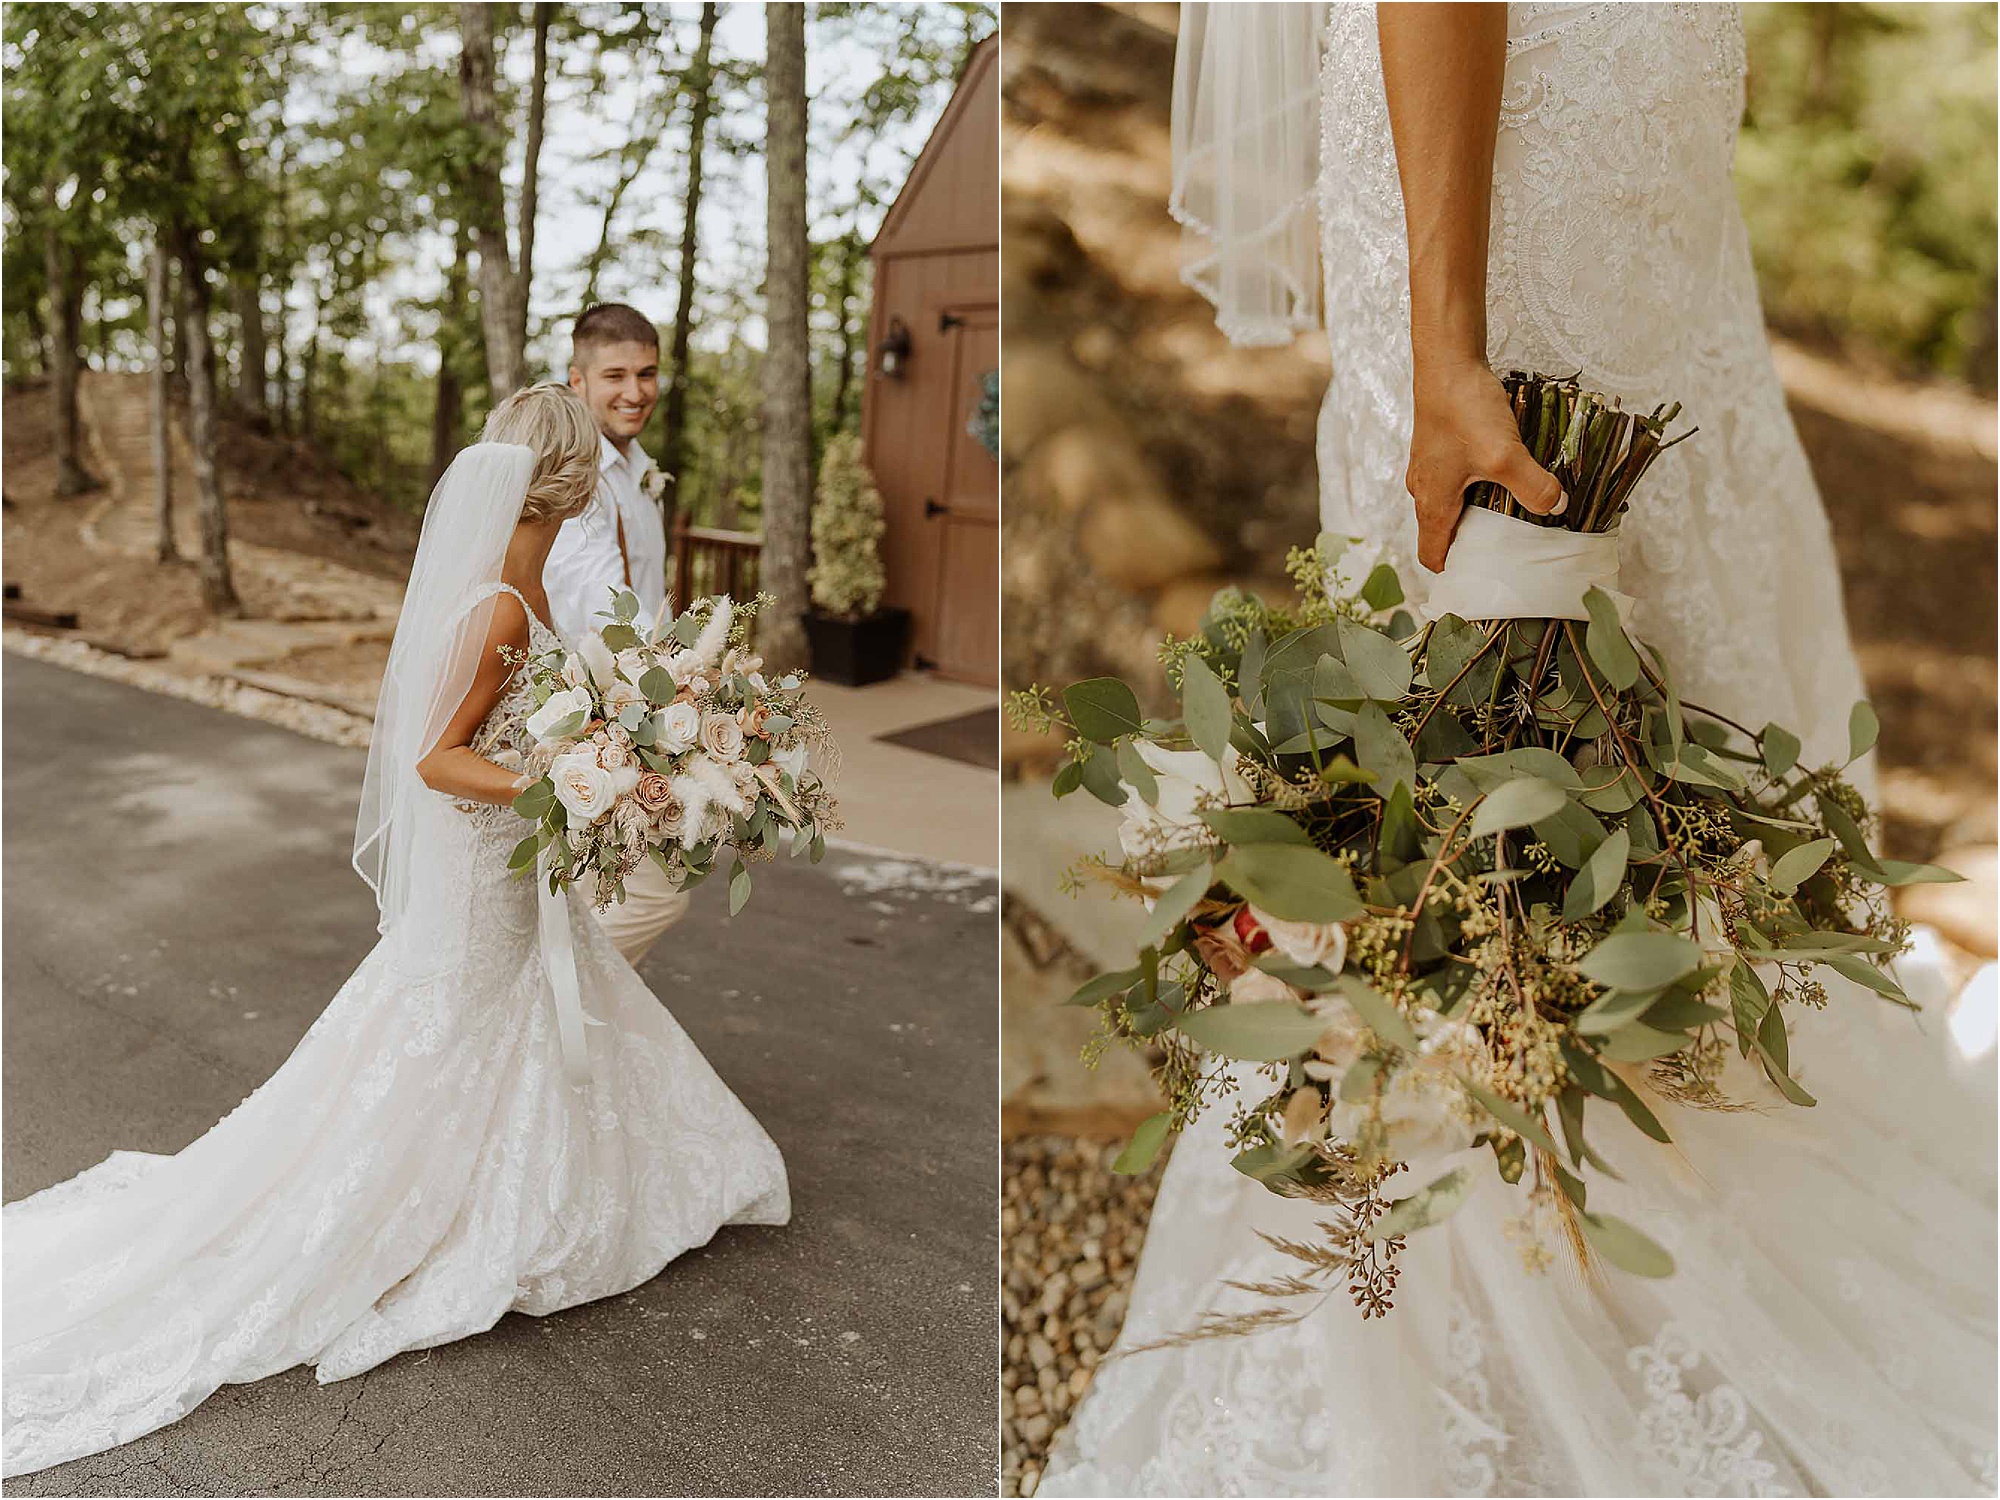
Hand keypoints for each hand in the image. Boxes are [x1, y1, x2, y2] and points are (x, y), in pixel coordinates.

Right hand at [1405, 362, 1564, 571]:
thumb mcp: (1504, 455)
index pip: (1432, 555)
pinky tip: (1504, 476)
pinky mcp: (1441, 446)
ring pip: (1451, 504)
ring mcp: (1431, 467)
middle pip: (1444, 532)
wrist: (1447, 362)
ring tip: (1512, 514)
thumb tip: (1558, 508)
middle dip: (1472, 544)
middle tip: (1508, 549)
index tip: (1483, 579)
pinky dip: (1477, 487)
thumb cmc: (1463, 410)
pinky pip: (1457, 480)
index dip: (1455, 572)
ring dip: (1477, 513)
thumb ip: (1532, 487)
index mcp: (1432, 503)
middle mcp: (1424, 489)